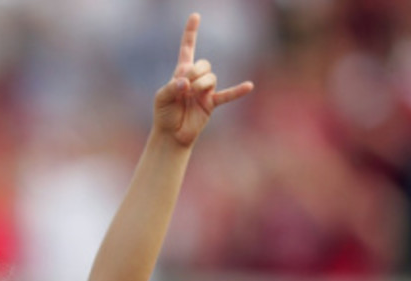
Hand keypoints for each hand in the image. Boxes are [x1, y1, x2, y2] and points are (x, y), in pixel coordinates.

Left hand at [153, 13, 253, 146]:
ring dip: (201, 84)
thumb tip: (186, 82)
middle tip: (184, 87)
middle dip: (194, 73)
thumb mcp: (161, 98)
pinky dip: (237, 91)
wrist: (171, 135)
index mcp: (181, 72)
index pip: (187, 48)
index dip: (191, 32)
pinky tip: (248, 86)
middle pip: (203, 63)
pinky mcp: (212, 104)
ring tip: (191, 94)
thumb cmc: (164, 114)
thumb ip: (171, 87)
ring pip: (211, 77)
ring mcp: (205, 91)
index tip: (195, 16)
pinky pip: (227, 95)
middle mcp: (195, 78)